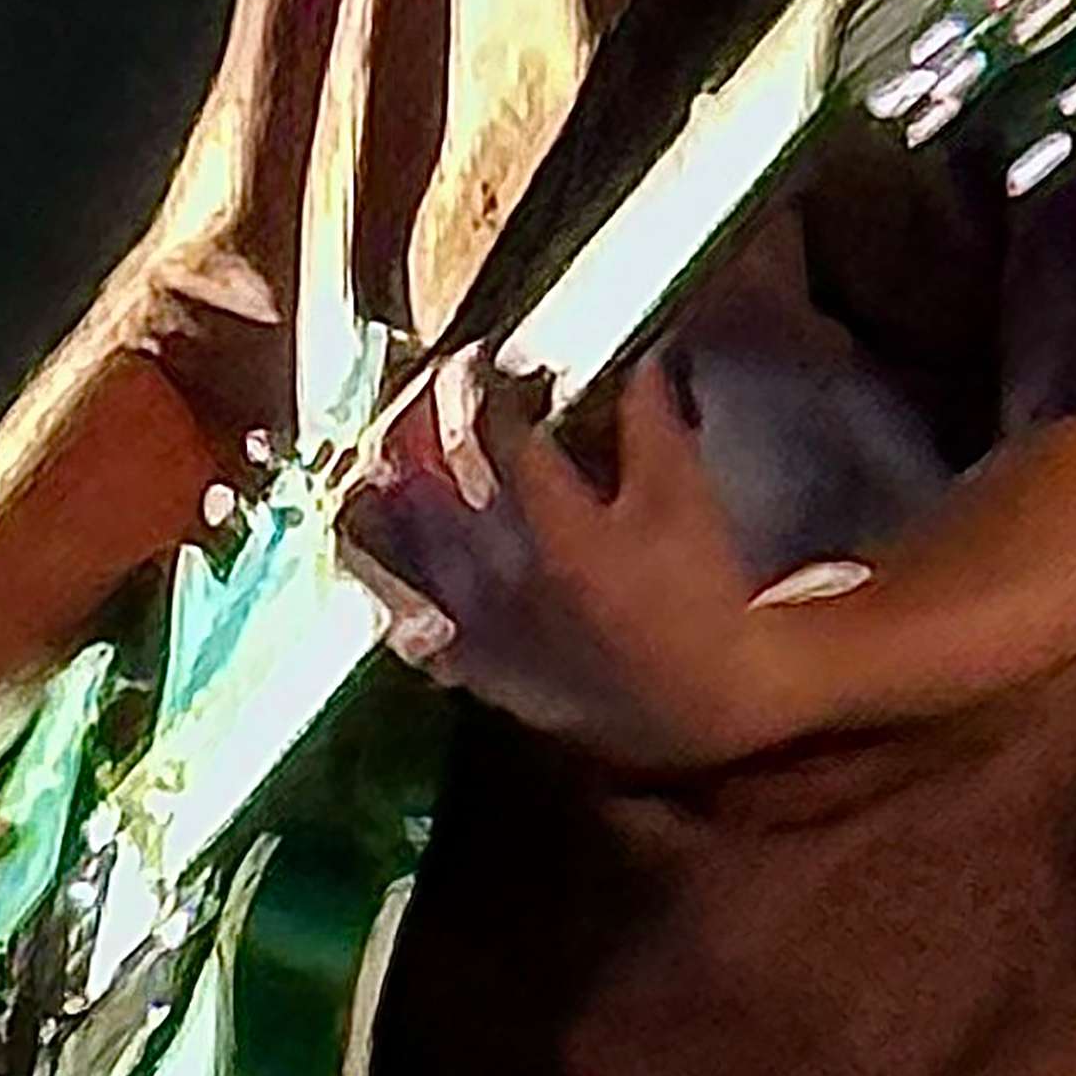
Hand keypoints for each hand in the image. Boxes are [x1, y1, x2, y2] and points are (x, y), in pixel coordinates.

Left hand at [328, 351, 837, 776]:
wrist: (706, 706)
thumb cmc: (702, 600)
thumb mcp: (685, 499)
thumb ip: (651, 426)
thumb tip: (635, 368)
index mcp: (561, 529)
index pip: (510, 442)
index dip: (496, 398)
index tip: (484, 372)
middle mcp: (511, 579)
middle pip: (445, 501)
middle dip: (420, 449)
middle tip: (406, 414)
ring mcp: (495, 634)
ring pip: (421, 569)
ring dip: (391, 523)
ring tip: (369, 487)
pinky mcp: (492, 679)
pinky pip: (428, 641)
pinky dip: (405, 608)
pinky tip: (388, 589)